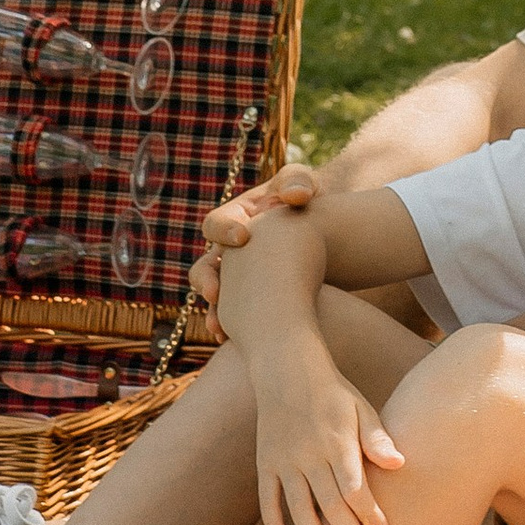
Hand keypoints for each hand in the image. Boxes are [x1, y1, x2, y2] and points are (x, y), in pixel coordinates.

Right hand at [188, 159, 319, 316]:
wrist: (320, 235)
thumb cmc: (305, 205)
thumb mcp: (303, 186)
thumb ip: (297, 182)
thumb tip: (296, 196)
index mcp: (233, 220)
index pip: (216, 224)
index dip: (224, 230)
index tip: (242, 236)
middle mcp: (227, 253)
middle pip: (204, 268)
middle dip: (206, 280)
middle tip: (215, 292)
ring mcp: (236, 281)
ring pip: (214, 299)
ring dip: (213, 313)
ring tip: (218, 328)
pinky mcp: (248, 303)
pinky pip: (233, 318)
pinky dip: (233, 329)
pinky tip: (238, 342)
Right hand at [251, 356, 403, 524]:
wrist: (286, 369)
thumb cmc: (333, 394)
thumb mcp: (360, 407)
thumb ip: (376, 438)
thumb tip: (400, 464)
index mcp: (337, 440)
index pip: (354, 486)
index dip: (368, 512)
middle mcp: (309, 453)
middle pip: (329, 502)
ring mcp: (284, 459)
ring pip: (297, 506)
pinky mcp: (266, 463)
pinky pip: (267, 499)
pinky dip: (272, 524)